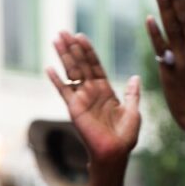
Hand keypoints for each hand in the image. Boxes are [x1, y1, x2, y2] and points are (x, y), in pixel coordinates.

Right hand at [46, 31, 140, 163]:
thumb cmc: (125, 137)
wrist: (115, 153)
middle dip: (72, 48)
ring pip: (72, 72)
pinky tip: (49, 68)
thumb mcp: (134, 111)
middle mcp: (92, 92)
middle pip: (80, 64)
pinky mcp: (74, 108)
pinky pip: (64, 91)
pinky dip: (56, 80)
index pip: (95, 65)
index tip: (80, 36)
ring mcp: (82, 99)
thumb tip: (135, 77)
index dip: (88, 51)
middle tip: (63, 32)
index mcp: (106, 91)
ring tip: (56, 40)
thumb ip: (133, 94)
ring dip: (63, 56)